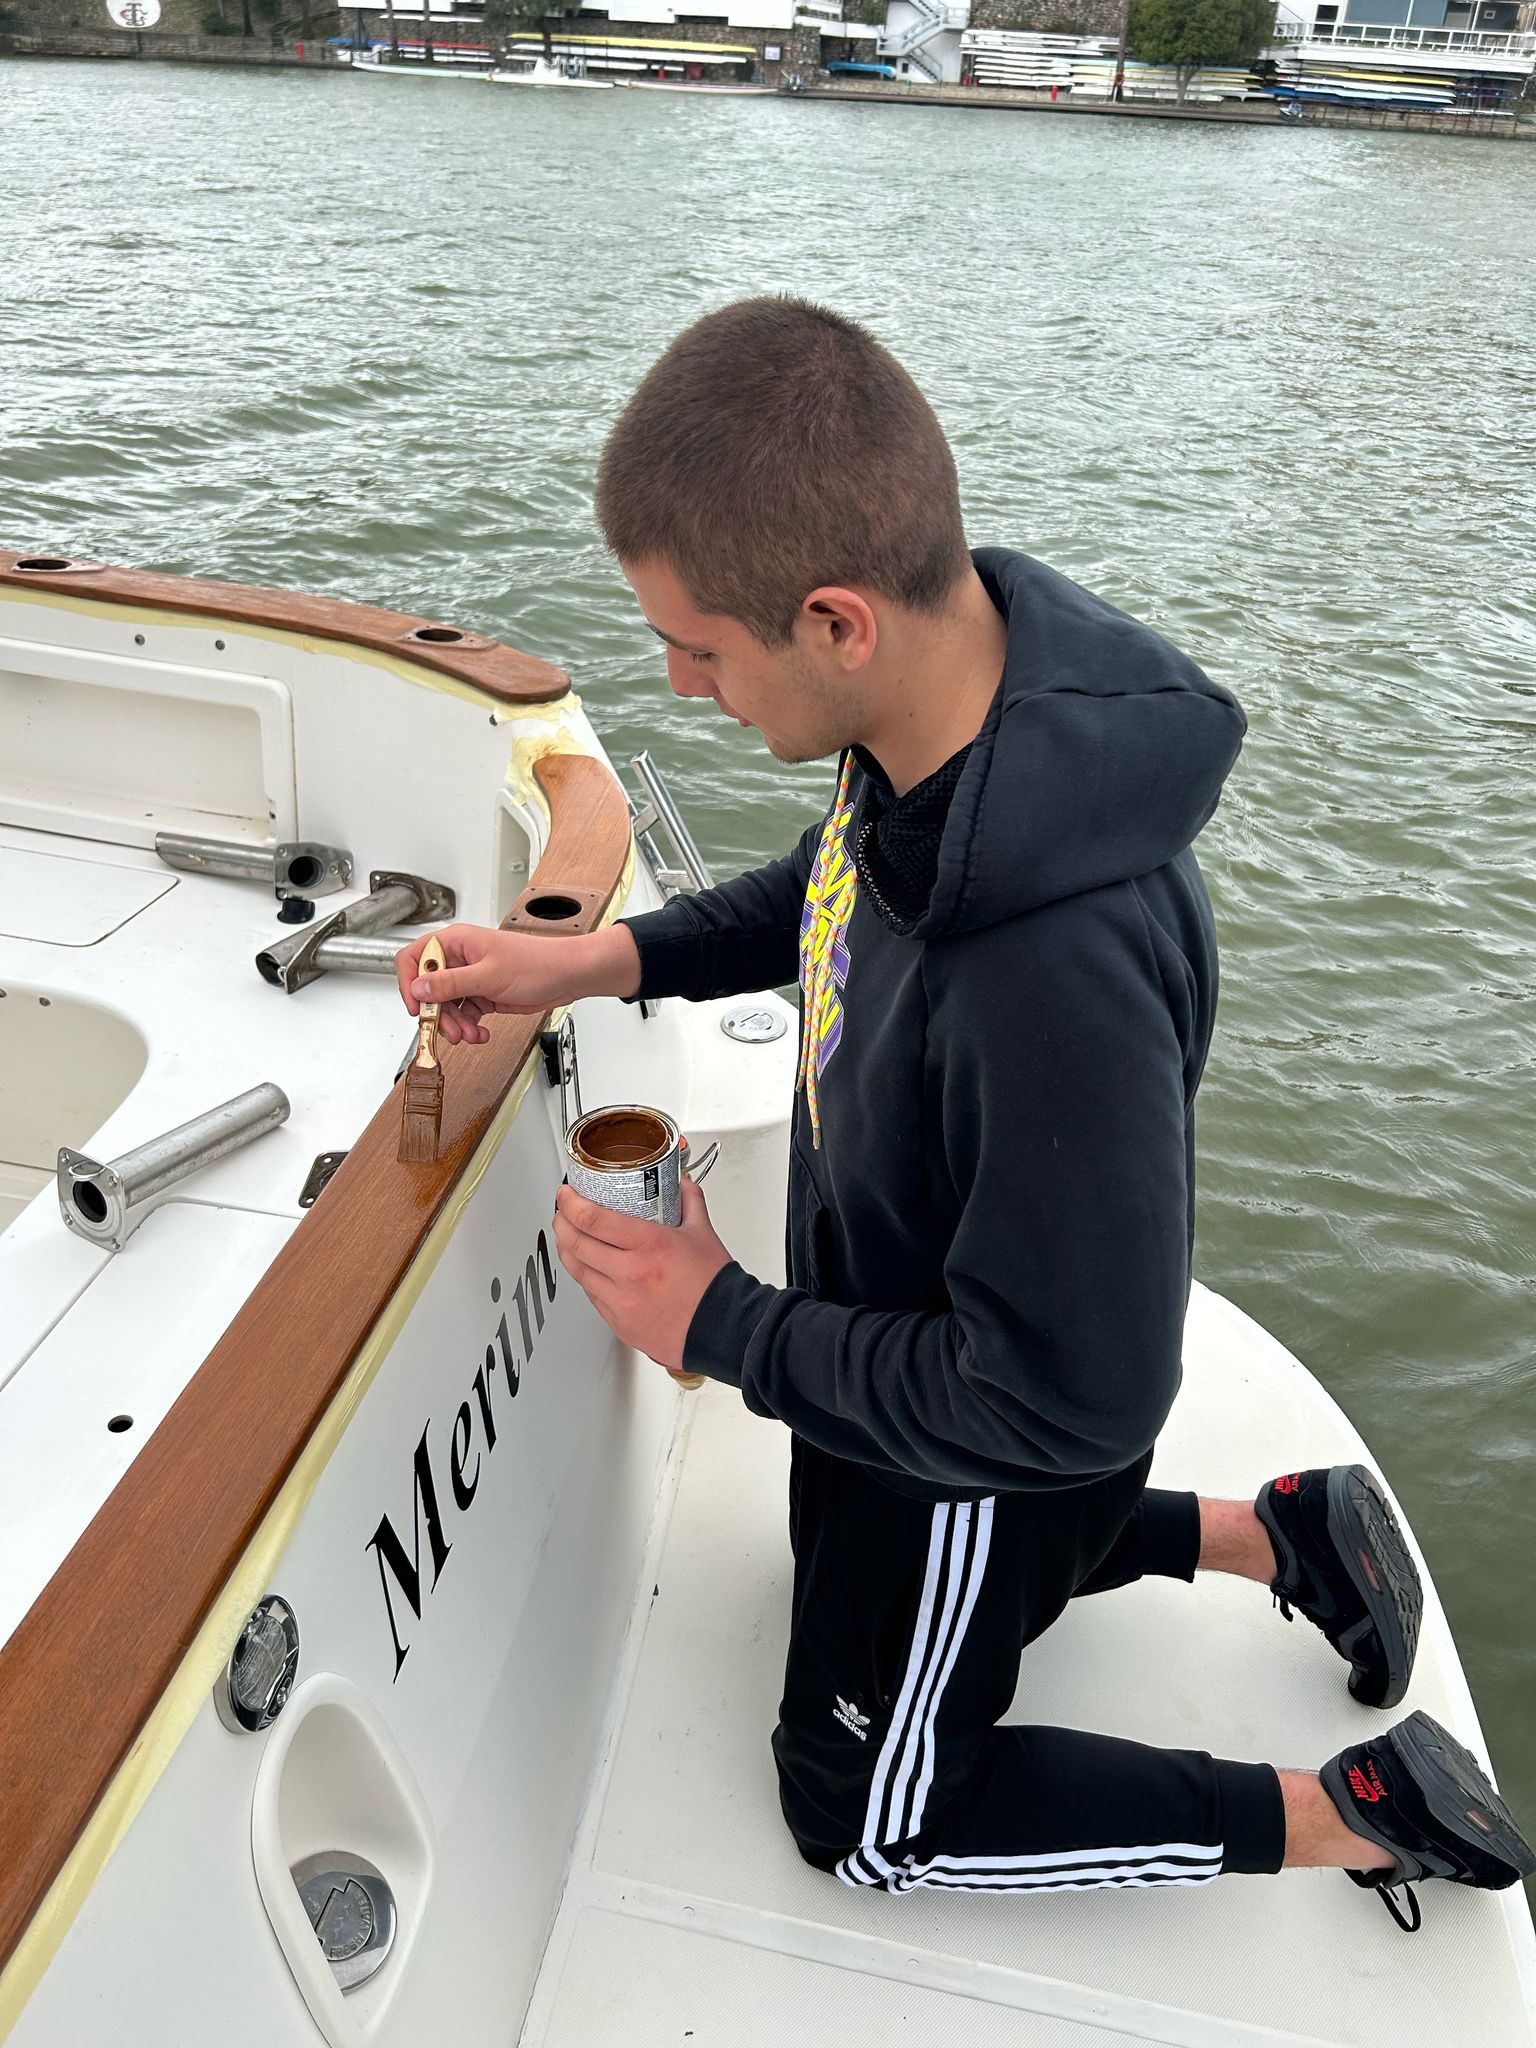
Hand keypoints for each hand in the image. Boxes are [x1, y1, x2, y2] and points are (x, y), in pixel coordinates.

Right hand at [394, 923, 640, 1045]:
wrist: (567, 976)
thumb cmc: (538, 963)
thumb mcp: (489, 975)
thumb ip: (451, 983)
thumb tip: (418, 988)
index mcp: (456, 942)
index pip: (415, 958)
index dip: (410, 983)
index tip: (417, 1007)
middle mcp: (460, 958)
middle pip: (429, 989)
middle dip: (438, 1014)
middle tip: (450, 1031)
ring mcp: (471, 977)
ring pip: (446, 1006)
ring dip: (455, 1025)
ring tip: (470, 1035)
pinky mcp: (483, 994)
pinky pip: (464, 1014)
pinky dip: (469, 1027)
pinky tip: (480, 1033)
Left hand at [552, 1174, 730, 1375]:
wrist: (724, 1330)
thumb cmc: (715, 1287)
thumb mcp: (703, 1233)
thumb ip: (689, 1202)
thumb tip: (680, 1184)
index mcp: (649, 1246)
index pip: (592, 1218)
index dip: (570, 1202)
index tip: (567, 1194)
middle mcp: (630, 1274)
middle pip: (575, 1244)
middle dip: (561, 1222)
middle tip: (562, 1212)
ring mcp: (621, 1302)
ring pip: (577, 1272)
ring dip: (567, 1250)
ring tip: (569, 1237)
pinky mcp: (619, 1324)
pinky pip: (591, 1296)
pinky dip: (586, 1278)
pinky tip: (590, 1269)